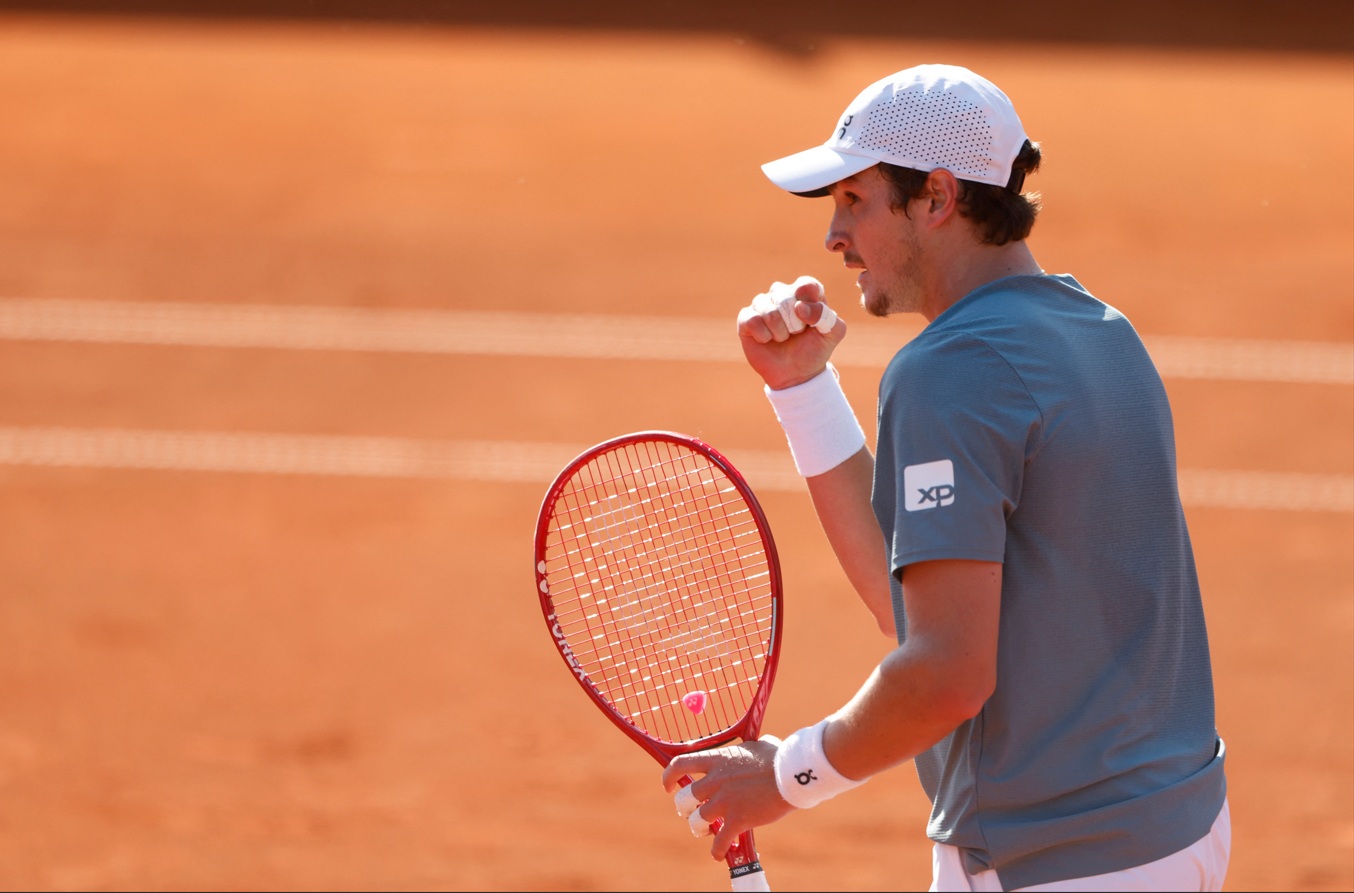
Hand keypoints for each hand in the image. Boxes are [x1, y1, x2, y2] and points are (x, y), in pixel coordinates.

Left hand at [661, 738, 794, 860]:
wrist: (793, 774)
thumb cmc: (780, 758)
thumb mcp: (758, 746)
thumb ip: (749, 749)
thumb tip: (759, 746)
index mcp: (717, 760)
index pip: (680, 764)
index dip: (668, 777)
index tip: (668, 786)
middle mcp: (715, 780)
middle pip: (684, 799)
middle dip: (684, 808)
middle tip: (690, 812)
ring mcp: (725, 801)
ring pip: (697, 821)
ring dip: (698, 829)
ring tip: (705, 831)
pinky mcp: (738, 820)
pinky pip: (720, 841)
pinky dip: (717, 850)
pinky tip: (719, 854)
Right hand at [737, 275, 845, 390]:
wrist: (795, 375)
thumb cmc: (814, 350)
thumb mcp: (833, 334)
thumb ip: (827, 317)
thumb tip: (799, 307)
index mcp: (805, 293)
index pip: (806, 284)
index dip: (808, 302)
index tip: (811, 322)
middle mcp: (783, 294)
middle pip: (785, 296)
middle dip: (794, 322)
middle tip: (796, 333)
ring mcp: (763, 305)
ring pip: (768, 309)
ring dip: (779, 331)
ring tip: (782, 338)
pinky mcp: (746, 318)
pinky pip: (752, 319)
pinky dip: (763, 335)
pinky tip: (767, 340)